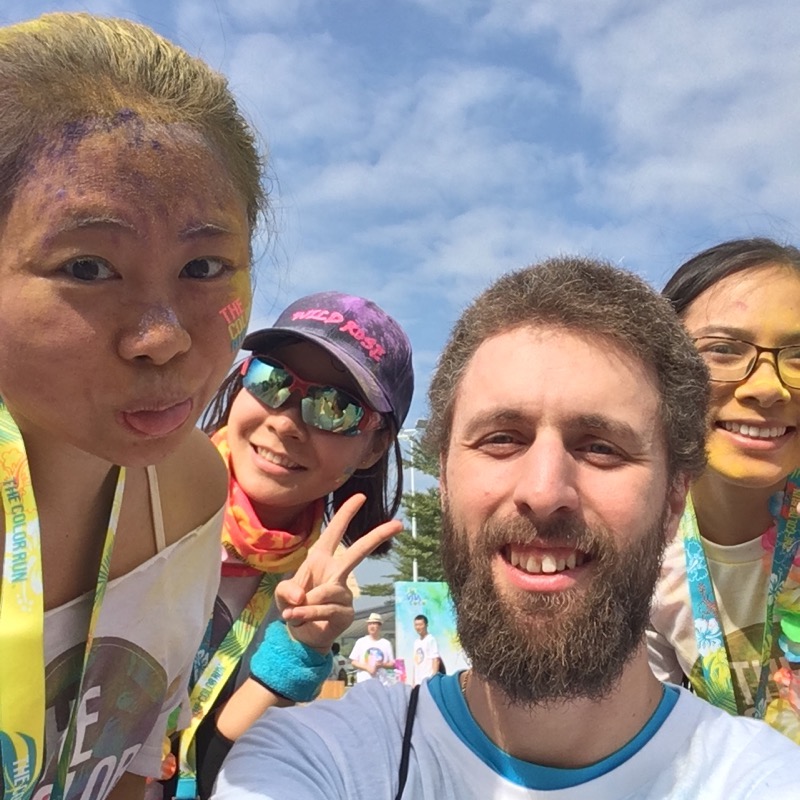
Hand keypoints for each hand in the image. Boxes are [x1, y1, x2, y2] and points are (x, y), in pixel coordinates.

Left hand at [274, 494, 400, 653]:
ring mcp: (344, 592)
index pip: (334, 532)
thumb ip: (287, 591)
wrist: (300, 636)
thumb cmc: (293, 606)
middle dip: (378, 536)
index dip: (346, 514)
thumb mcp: (282, 596)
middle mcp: (335, 572)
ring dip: (306, 604)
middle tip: (398, 525)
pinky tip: (297, 619)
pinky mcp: (346, 612)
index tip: (360, 497)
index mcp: (320, 559)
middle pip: (359, 551)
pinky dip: (308, 614)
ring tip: (291, 613)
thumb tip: (302, 596)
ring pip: (328, 591)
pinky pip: (327, 609)